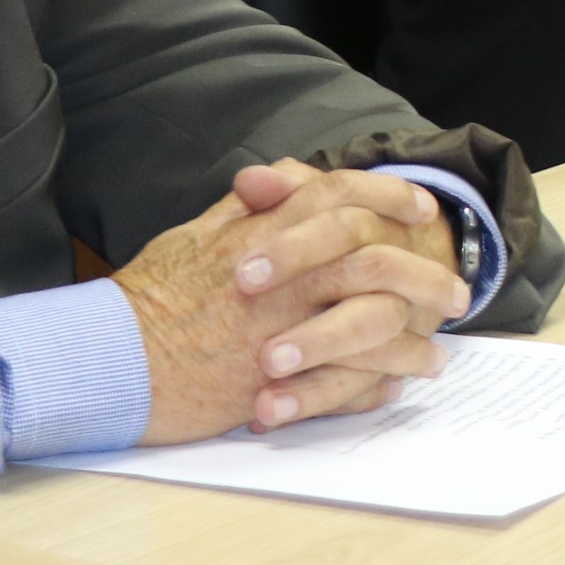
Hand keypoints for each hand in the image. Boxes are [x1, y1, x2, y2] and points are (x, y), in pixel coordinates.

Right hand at [114, 164, 468, 442]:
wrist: (109, 361)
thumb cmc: (147, 300)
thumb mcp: (195, 236)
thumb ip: (246, 208)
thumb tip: (280, 178)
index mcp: (261, 232)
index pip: (340, 194)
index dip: (388, 195)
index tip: (423, 206)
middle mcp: (280, 274)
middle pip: (374, 256)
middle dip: (424, 271)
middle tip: (455, 289)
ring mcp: (281, 326)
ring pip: (372, 320)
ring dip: (414, 337)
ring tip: (438, 351)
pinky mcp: (277, 379)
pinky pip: (349, 379)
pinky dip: (380, 382)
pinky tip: (398, 385)